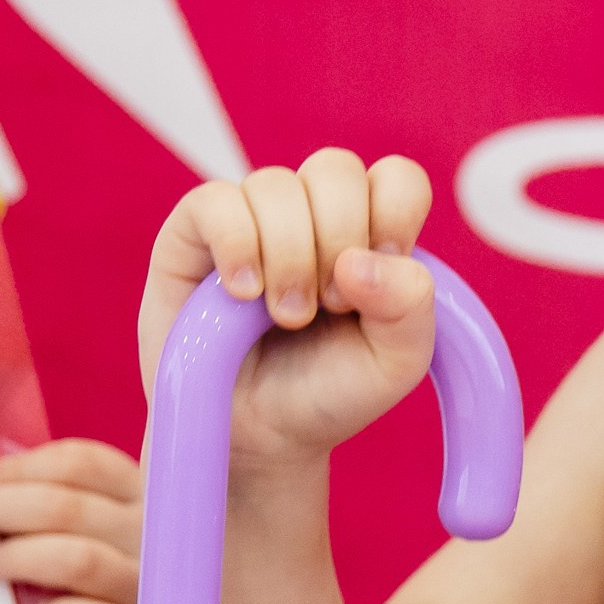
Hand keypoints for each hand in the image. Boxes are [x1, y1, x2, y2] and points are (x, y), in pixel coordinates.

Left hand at [0, 439, 143, 603]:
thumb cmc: (115, 594)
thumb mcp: (107, 538)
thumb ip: (64, 514)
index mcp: (145, 500)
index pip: (82, 465)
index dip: (21, 469)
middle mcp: (156, 538)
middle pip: (68, 506)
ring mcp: (153, 591)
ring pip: (80, 559)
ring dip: (22, 558)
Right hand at [139, 150, 435, 475]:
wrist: (261, 434)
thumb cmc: (329, 391)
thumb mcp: (395, 361)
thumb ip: (409, 304)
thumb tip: (360, 258)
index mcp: (370, 231)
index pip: (396, 179)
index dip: (394, 217)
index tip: (377, 282)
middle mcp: (312, 213)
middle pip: (335, 169)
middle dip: (339, 239)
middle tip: (330, 306)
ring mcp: (253, 216)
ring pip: (275, 184)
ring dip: (289, 256)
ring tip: (286, 316)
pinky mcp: (194, 232)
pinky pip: (215, 201)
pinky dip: (237, 244)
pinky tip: (244, 293)